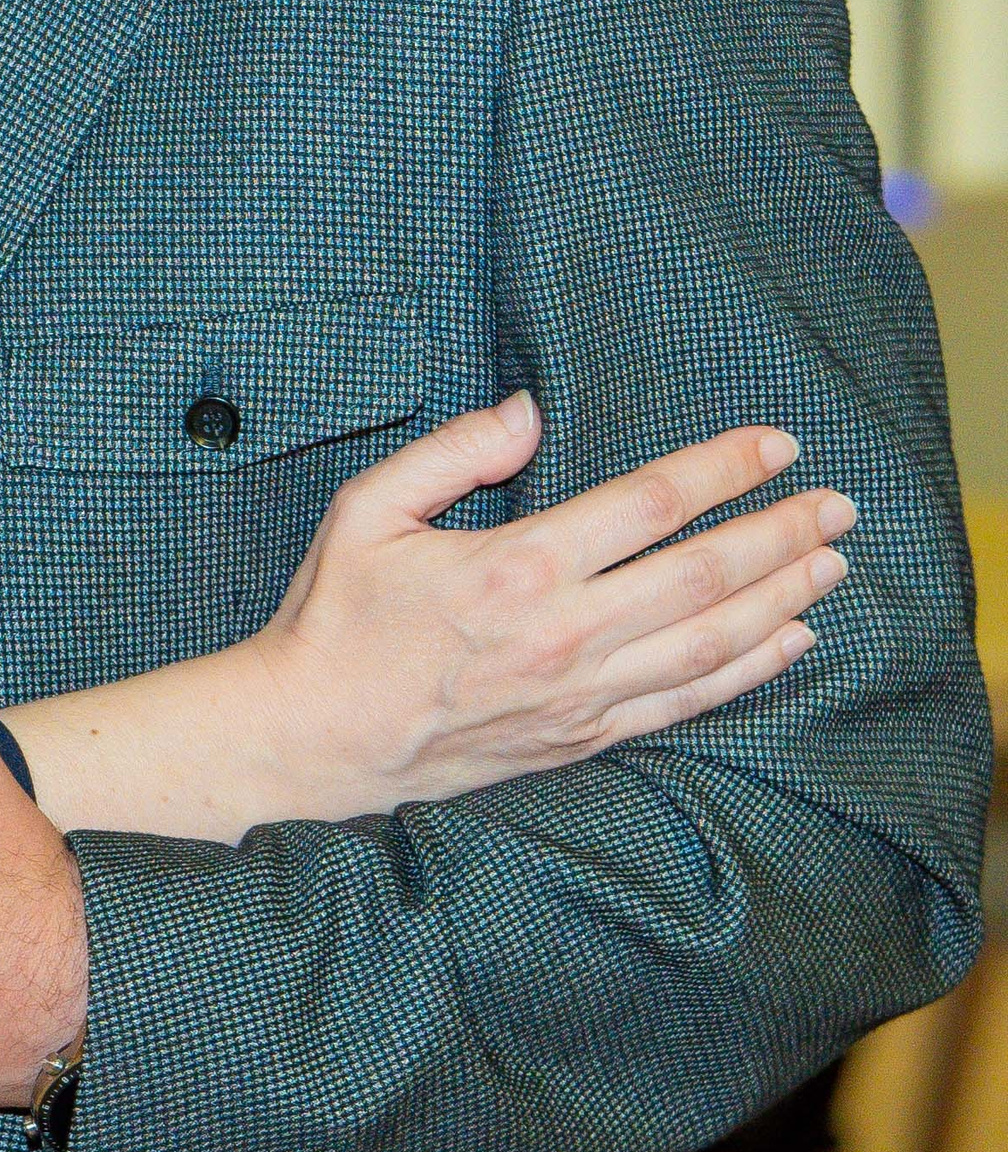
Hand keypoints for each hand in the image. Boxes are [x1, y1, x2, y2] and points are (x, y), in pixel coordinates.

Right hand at [239, 397, 843, 820]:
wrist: (314, 739)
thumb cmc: (336, 618)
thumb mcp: (366, 510)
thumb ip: (451, 454)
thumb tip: (527, 412)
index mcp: (516, 566)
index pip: (649, 504)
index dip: (721, 469)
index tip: (776, 445)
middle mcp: (563, 633)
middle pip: (703, 574)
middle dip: (781, 532)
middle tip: (838, 503)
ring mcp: (579, 695)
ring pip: (711, 643)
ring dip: (783, 599)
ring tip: (831, 564)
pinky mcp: (581, 738)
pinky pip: (686, 704)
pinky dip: (748, 673)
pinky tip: (789, 643)